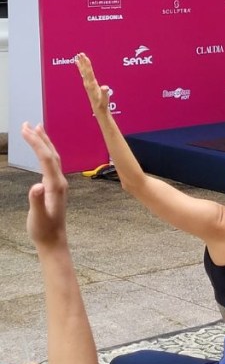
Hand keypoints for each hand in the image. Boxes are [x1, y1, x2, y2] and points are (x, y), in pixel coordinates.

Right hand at [21, 123, 68, 249]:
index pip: (47, 158)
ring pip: (53, 157)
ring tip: (36, 128)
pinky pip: (51, 164)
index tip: (25, 130)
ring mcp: (58, 183)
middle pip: (51, 154)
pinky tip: (41, 151)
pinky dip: (45, 153)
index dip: (36, 143)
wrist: (54, 240)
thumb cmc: (44, 230)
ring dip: (44, 142)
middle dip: (40, 137)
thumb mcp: (38, 217)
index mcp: (55, 185)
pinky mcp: (54, 187)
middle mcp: (59, 181)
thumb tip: (35, 187)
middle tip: (28, 123)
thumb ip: (36, 202)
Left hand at [75, 53, 109, 115]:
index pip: (89, 72)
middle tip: (80, 54)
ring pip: (83, 71)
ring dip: (81, 64)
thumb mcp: (105, 99)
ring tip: (79, 56)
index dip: (87, 65)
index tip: (85, 57)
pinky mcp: (88, 84)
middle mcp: (88, 83)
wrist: (98, 108)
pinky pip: (84, 74)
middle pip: (85, 70)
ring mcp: (87, 83)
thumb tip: (105, 87)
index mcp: (92, 85)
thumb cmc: (102, 103)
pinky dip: (81, 68)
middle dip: (83, 62)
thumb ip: (105, 93)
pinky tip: (79, 64)